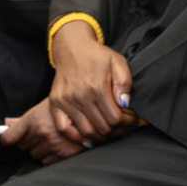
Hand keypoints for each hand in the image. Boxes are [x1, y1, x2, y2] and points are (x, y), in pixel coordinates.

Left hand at [1, 98, 86, 164]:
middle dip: (29, 141)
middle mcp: (41, 133)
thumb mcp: (46, 106)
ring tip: (51, 138)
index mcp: (35, 119)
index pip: (9, 138)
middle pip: (22, 147)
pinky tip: (58, 145)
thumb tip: (9, 124)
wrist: (94, 112)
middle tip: (40, 133)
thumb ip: (26, 118)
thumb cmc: (70, 107)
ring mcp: (52, 145)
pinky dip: (50, 156)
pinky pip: (46, 161)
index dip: (8, 139)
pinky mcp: (63, 154)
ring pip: (34, 155)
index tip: (10, 138)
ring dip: (40, 149)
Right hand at [49, 21, 132, 142]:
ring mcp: (66, 102)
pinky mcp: (55, 104)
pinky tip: (87, 135)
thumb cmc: (98, 56)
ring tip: (107, 130)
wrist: (73, 48)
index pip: (115, 118)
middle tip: (121, 127)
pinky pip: (64, 129)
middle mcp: (80, 96)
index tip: (130, 119)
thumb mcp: (118, 62)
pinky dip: (76, 137)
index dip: (126, 122)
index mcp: (98, 87)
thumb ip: (124, 83)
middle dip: (116, 130)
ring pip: (86, 131)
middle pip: (102, 127)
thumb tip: (124, 104)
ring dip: (99, 135)